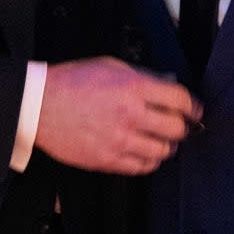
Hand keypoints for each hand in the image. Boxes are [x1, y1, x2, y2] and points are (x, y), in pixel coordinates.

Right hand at [36, 57, 200, 173]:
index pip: (180, 100)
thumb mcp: (110, 66)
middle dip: (182, 127)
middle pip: (176, 129)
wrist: (39, 106)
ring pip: (162, 152)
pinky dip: (149, 161)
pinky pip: (142, 167)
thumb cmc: (72, 82)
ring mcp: (120, 140)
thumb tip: (167, 85)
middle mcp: (131, 115)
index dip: (192, 106)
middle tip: (179, 126)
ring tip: (161, 140)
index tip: (194, 110)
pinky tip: (145, 152)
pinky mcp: (108, 160)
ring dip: (166, 146)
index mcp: (133, 88)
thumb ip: (142, 76)